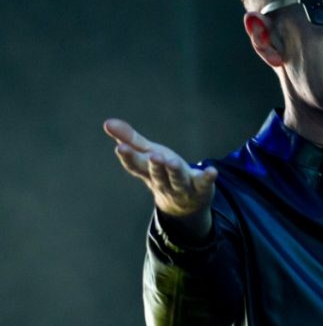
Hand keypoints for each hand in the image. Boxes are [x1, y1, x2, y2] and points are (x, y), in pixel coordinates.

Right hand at [103, 118, 216, 239]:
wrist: (184, 204)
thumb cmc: (162, 172)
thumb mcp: (147, 154)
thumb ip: (130, 139)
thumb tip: (107, 122)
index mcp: (148, 172)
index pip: (135, 166)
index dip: (128, 157)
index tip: (120, 147)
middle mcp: (163, 181)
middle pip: (157, 174)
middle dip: (155, 166)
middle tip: (153, 155)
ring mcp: (181, 187)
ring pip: (177, 180)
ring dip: (174, 172)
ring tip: (173, 161)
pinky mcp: (200, 189)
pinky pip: (204, 184)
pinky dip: (207, 178)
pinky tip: (211, 171)